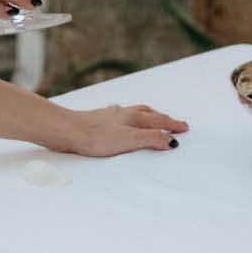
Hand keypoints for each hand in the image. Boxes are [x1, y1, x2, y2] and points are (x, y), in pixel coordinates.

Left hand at [54, 104, 188, 156]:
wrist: (67, 130)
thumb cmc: (96, 136)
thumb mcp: (129, 140)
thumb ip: (150, 139)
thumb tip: (171, 140)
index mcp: (133, 118)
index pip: (159, 121)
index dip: (172, 125)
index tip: (184, 127)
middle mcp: (123, 113)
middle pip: (148, 113)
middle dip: (162, 117)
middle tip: (172, 121)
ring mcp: (109, 115)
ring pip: (133, 112)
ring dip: (146, 115)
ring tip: (151, 117)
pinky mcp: (97, 120)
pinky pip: (118, 116)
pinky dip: (126, 117)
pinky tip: (119, 120)